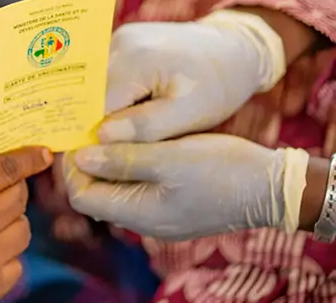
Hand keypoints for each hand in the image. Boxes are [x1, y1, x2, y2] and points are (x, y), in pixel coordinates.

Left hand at [64, 134, 305, 240]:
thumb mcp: (168, 157)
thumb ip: (122, 158)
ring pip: (116, 186)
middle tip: (87, 125)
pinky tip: (134, 138)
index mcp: (139, 213)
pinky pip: (137, 184)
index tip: (75, 133)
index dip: (72, 165)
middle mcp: (144, 220)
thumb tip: (80, 155)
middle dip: (87, 160)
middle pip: (96, 191)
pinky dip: (129, 163)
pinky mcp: (172, 202)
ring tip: (108, 127)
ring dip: (108, 159)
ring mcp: (159, 213)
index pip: (82, 196)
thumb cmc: (222, 169)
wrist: (273, 186)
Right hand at [97, 11, 283, 142]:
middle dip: (91, 120)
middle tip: (105, 151)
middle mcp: (119, 42)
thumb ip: (145, 127)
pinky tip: (126, 110)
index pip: (93, 105)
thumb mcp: (190, 113)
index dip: (88, 133)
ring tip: (117, 132)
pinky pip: (105, 72)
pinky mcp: (122, 39)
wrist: (236, 48)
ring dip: (100, 107)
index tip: (92, 161)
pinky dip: (109, 93)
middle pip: (88, 91)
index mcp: (135, 61)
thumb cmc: (218, 85)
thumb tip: (100, 137)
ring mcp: (119, 37)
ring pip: (94, 82)